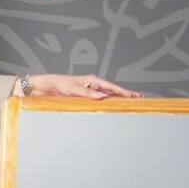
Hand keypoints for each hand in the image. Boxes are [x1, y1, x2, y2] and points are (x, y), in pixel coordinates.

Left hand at [21, 73, 142, 98]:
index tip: (135, 95)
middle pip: (113, 91)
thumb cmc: (60, 85)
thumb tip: (102, 97)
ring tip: (130, 103)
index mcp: (93, 81)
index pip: (112, 87)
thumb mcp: (74, 90)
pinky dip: (108, 103)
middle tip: (140, 99)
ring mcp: (90, 91)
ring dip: (118, 99)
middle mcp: (93, 85)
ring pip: (108, 96)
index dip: (125, 92)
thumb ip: (88, 94)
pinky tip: (113, 107)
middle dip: (126, 95)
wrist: (48, 86)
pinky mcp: (86, 97)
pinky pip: (100, 100)